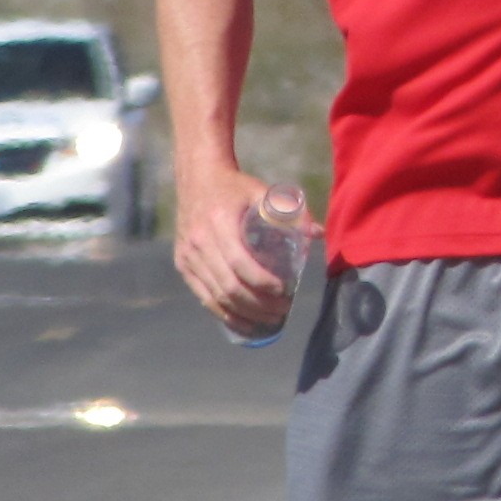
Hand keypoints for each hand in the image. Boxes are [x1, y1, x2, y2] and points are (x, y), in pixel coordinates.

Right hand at [175, 167, 316, 338]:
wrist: (197, 178)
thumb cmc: (234, 187)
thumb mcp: (262, 191)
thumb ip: (291, 210)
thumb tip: (318, 234)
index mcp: (218, 221)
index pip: (239, 262)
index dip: (262, 282)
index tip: (284, 290)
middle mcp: (199, 241)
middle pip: (228, 285)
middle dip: (258, 304)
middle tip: (283, 309)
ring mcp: (187, 255)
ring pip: (216, 295)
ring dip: (244, 313)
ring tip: (269, 319)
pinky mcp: (182, 264)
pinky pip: (202, 296)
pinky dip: (223, 313)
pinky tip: (242, 322)